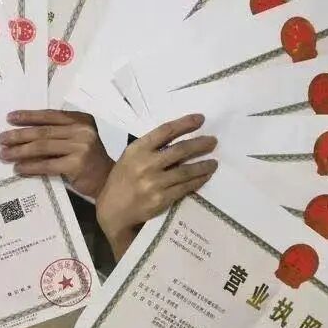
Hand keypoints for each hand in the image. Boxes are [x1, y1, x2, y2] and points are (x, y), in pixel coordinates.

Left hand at [0, 109, 114, 199]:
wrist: (108, 181)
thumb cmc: (88, 160)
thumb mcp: (77, 140)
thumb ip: (59, 134)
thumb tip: (24, 133)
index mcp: (82, 120)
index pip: (50, 115)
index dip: (29, 116)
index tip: (10, 118)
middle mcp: (83, 130)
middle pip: (44, 131)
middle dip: (19, 135)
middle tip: (1, 139)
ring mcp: (81, 147)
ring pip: (43, 147)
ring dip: (20, 150)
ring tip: (5, 154)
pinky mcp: (77, 164)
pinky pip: (47, 164)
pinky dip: (31, 166)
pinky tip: (19, 168)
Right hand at [96, 114, 217, 259]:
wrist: (113, 208)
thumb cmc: (123, 179)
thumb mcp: (131, 157)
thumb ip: (151, 148)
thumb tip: (182, 138)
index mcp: (137, 149)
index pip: (165, 131)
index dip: (185, 123)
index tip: (201, 119)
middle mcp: (145, 164)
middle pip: (180, 150)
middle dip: (200, 144)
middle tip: (213, 141)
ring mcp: (154, 183)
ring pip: (186, 170)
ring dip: (203, 165)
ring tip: (214, 162)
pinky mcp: (161, 199)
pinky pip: (185, 188)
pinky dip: (198, 181)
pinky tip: (205, 177)